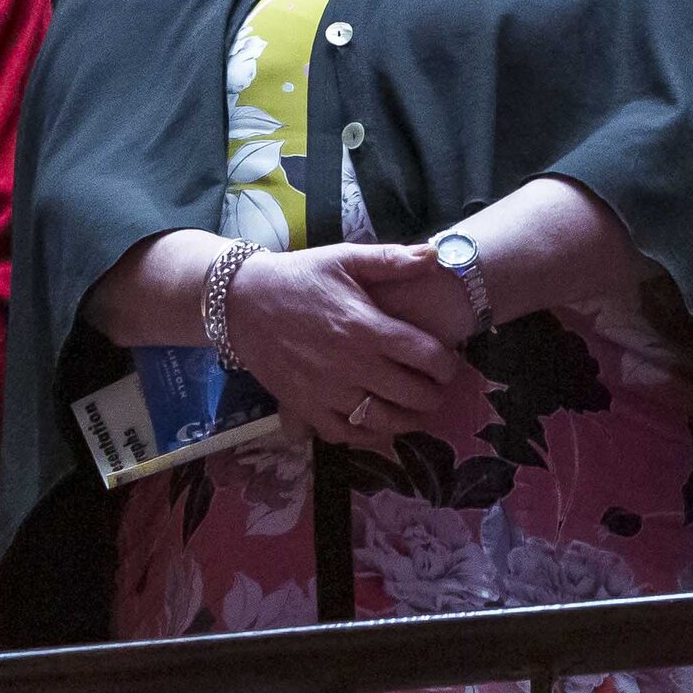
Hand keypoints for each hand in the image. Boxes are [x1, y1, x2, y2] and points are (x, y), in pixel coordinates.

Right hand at [220, 242, 466, 445]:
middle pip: (411, 393)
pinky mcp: (306, 408)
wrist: (243, 302)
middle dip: (433, 395)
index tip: (449, 365)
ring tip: (417, 413)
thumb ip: (391, 260)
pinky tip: (378, 427)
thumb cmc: (300, 277)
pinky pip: (345, 434)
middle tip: (437, 390)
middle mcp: (352, 365)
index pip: (426, 356)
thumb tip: (435, 256)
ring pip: (382, 420)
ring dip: (408, 421)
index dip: (447, 365)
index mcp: (366, 327)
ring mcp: (328, 391)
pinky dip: (367, 436)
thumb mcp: (344, 258)